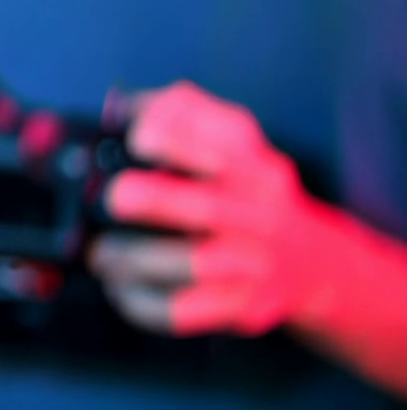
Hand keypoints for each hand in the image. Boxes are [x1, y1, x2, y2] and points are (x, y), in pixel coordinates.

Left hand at [88, 81, 334, 337]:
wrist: (311, 263)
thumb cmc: (250, 193)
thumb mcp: (235, 141)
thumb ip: (185, 110)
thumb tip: (128, 103)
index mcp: (255, 168)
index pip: (223, 147)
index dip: (176, 140)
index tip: (137, 138)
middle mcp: (258, 215)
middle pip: (207, 208)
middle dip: (155, 200)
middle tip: (115, 196)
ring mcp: (252, 263)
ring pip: (195, 265)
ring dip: (137, 259)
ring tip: (103, 254)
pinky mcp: (242, 306)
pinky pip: (187, 312)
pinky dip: (146, 303)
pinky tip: (122, 289)